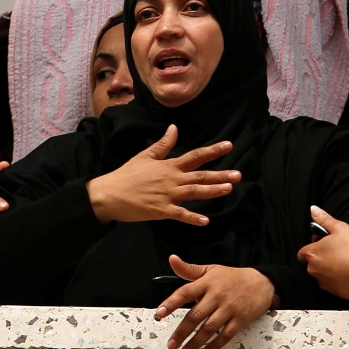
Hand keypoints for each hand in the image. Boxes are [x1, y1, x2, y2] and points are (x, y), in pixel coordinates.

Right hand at [85, 124, 239, 225]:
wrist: (110, 194)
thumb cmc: (127, 174)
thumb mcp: (145, 155)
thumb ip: (163, 144)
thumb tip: (174, 127)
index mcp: (169, 166)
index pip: (195, 156)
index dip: (213, 151)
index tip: (229, 145)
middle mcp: (171, 179)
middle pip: (200, 176)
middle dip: (220, 175)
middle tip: (238, 174)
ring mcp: (167, 195)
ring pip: (194, 193)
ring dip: (212, 191)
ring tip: (229, 189)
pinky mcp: (161, 210)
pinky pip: (180, 214)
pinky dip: (192, 218)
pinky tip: (205, 220)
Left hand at [154, 255, 273, 348]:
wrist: (261, 282)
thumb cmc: (232, 277)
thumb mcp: (211, 270)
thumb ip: (189, 269)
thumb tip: (172, 259)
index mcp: (207, 283)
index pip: (185, 292)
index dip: (171, 302)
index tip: (160, 313)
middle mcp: (217, 296)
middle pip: (196, 315)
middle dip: (182, 331)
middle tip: (171, 343)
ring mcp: (229, 308)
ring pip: (209, 328)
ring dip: (196, 342)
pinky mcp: (240, 319)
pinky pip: (226, 335)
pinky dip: (215, 345)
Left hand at [297, 205, 348, 300]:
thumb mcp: (340, 228)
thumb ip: (324, 219)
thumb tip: (312, 209)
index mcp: (312, 254)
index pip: (302, 253)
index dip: (313, 247)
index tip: (324, 244)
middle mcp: (314, 270)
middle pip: (312, 264)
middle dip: (321, 258)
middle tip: (337, 252)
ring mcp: (323, 283)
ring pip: (321, 275)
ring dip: (328, 269)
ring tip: (344, 263)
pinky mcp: (334, 293)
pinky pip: (332, 284)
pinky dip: (337, 280)